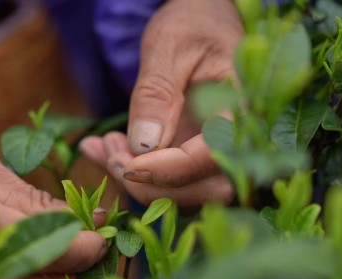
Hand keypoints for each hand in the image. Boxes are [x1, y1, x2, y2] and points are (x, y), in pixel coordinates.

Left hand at [80, 0, 241, 207]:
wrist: (201, 19)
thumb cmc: (192, 24)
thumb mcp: (168, 47)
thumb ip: (157, 94)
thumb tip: (144, 145)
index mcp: (240, 110)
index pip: (211, 159)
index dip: (167, 170)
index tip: (125, 161)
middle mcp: (233, 140)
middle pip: (201, 190)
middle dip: (149, 184)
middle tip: (109, 151)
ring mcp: (213, 152)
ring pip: (182, 195)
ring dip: (135, 183)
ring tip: (101, 147)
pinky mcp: (191, 156)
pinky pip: (166, 182)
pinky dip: (130, 175)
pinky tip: (101, 150)